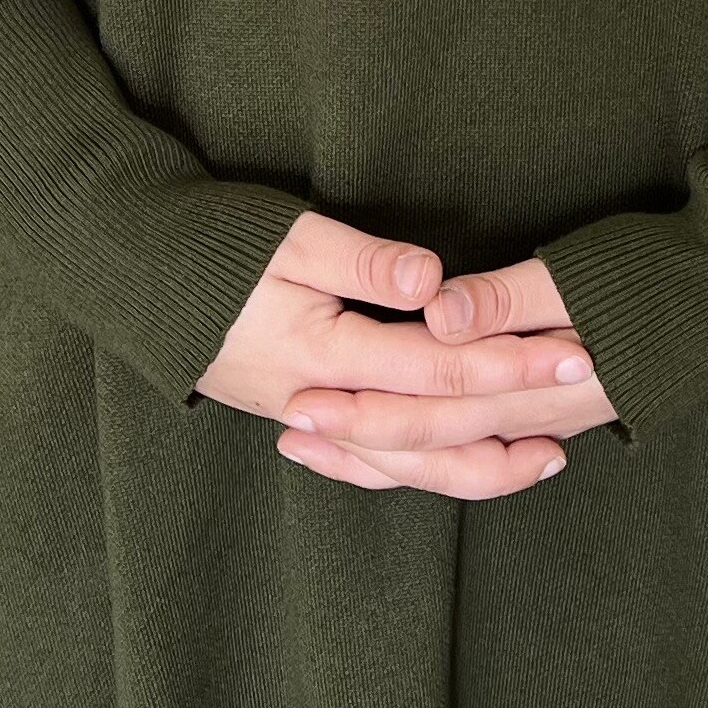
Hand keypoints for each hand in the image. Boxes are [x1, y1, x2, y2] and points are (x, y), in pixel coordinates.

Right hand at [203, 214, 596, 502]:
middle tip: (581, 394)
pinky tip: (449, 465)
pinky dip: (417, 469)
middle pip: (433, 434)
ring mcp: (305, 417)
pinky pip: (369, 463)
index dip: (508, 361)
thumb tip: (436, 286)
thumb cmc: (209, 245)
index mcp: (325, 357)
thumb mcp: (286, 238)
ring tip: (538, 458)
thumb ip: (362, 264)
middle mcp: (320, 403)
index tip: (570, 345)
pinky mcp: (295, 415)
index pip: (438, 371)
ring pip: (404, 466)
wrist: (126, 270)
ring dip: (475, 464)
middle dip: (512, 415)